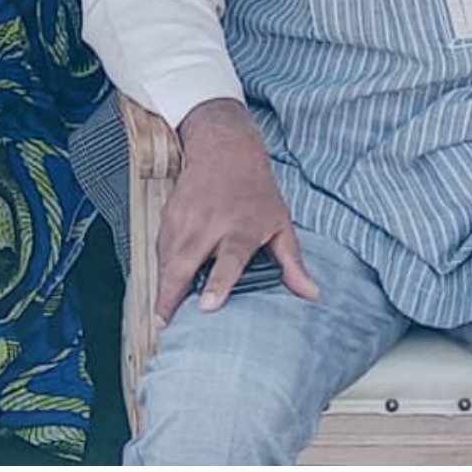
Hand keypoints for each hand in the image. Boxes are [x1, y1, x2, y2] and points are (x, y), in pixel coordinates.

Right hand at [158, 100, 320, 319]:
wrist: (224, 149)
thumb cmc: (255, 189)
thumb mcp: (280, 223)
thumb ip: (291, 261)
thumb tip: (311, 294)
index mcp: (239, 228)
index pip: (228, 260)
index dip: (217, 283)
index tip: (207, 305)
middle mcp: (209, 223)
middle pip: (185, 259)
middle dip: (172, 291)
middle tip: (166, 321)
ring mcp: (185, 217)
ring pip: (167, 254)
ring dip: (162, 283)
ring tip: (160, 313)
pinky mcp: (169, 213)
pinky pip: (161, 245)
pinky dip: (159, 266)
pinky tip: (160, 285)